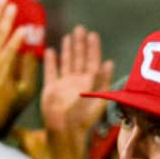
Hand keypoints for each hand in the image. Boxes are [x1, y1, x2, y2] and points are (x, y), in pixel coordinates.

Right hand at [41, 25, 113, 150]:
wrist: (64, 129)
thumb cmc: (83, 117)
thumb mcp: (97, 98)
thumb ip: (102, 79)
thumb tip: (108, 62)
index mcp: (91, 82)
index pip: (92, 60)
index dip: (93, 48)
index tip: (92, 34)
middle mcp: (78, 81)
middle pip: (79, 58)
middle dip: (80, 44)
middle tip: (80, 28)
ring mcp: (64, 84)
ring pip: (66, 62)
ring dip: (68, 49)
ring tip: (68, 36)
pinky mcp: (51, 88)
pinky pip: (51, 72)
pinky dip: (51, 62)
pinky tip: (51, 51)